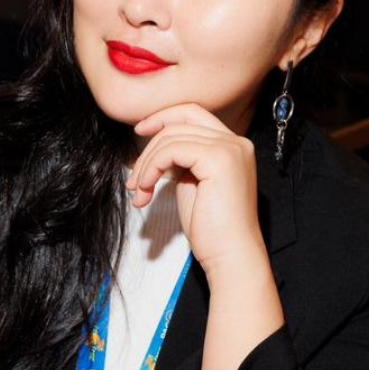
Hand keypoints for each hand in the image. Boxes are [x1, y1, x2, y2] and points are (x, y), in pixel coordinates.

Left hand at [128, 104, 265, 272]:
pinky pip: (171, 150)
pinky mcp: (218, 159)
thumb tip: (157, 147)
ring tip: (138, 190)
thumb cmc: (211, 229)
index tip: (141, 132)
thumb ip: (182, 160)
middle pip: (182, 117)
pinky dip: (151, 168)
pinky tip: (146, 190)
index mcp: (232, 146)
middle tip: (132, 168)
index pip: (193, 114)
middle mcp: (236, 142)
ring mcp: (229, 149)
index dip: (164, 118)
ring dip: (146, 163)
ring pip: (171, 136)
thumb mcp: (192, 183)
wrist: (230, 255)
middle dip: (151, 136)